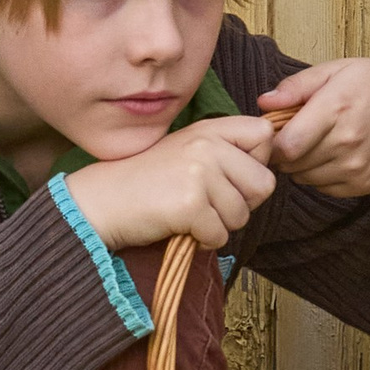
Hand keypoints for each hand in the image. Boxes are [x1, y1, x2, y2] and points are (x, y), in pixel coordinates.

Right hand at [63, 114, 275, 252]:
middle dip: (243, 203)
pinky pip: (221, 235)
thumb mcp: (187, 149)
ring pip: (243, 214)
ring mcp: (199, 173)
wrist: (102, 201)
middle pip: (264, 184)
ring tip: (190, 214)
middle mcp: (207, 145)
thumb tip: (267, 168)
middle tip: (210, 203)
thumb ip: (225, 150)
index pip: (264, 135)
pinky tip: (182, 227)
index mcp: (210, 128)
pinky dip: (204, 240)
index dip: (257, 162)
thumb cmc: (147, 181)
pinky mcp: (190, 205)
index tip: (233, 175)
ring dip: (220, 224)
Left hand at [258, 59, 369, 198]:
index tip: (276, 131)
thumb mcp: (340, 70)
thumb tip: (263, 102)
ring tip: (316, 143)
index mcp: (336, 107)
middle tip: (294, 136)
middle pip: (292, 165)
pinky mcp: (366, 185)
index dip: (272, 141)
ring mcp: (357, 167)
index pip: (285, 145)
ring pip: (305, 179)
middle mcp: (346, 142)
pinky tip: (333, 156)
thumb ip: (298, 86)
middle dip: (284, 153)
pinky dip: (321, 176)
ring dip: (301, 166)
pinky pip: (325, 189)